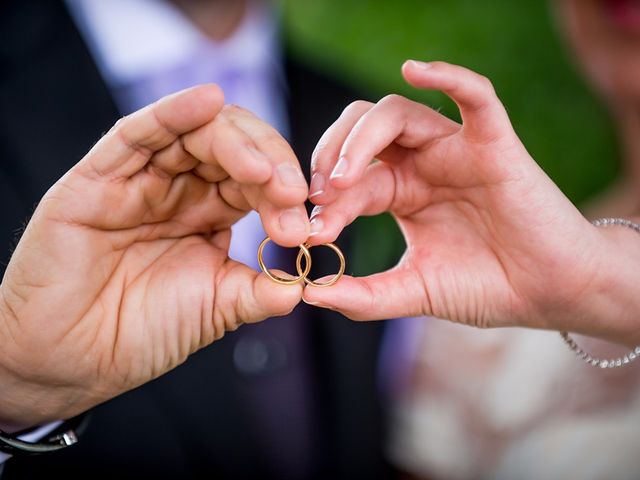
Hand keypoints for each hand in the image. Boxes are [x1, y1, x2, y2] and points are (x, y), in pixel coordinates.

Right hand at [0, 86, 309, 427]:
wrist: (73, 360)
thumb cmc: (141, 332)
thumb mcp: (217, 307)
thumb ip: (260, 291)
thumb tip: (305, 286)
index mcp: (208, 214)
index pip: (256, 181)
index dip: (283, 193)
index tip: (304, 224)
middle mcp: (178, 189)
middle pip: (232, 149)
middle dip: (269, 165)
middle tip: (290, 194)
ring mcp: (139, 181)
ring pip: (193, 134)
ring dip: (236, 142)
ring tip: (262, 168)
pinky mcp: (98, 179)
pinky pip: (136, 134)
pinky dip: (172, 114)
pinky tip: (208, 101)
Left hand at [304, 60, 639, 343]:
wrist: (548, 293)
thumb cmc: (486, 287)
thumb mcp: (414, 291)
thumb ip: (364, 296)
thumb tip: (309, 294)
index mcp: (400, 192)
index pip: (350, 180)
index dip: (325, 202)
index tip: (310, 233)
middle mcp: (421, 163)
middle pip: (360, 132)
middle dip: (331, 156)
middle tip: (320, 194)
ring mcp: (454, 150)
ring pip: (397, 113)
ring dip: (361, 137)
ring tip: (345, 175)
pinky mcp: (493, 143)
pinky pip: (474, 96)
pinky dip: (448, 77)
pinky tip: (415, 70)